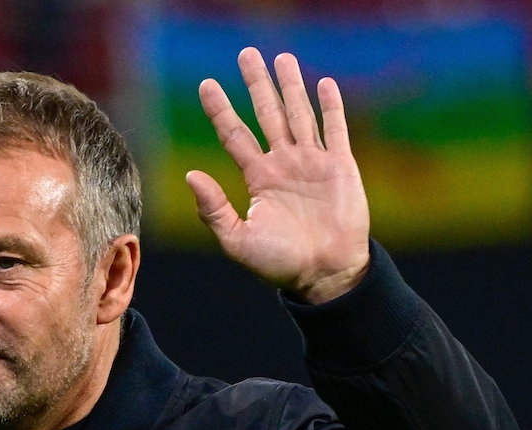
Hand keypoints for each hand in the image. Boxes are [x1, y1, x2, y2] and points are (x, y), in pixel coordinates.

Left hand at [186, 48, 369, 303]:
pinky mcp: (340, 167)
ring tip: (282, 58)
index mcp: (258, 178)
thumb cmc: (278, 263)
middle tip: (247, 54)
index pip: (234, 135)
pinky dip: (331, 107)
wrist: (323, 274)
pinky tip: (324, 84)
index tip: (206, 84)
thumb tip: (191, 175)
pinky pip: (335, 130)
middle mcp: (283, 164)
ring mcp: (312, 163)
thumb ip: (213, 208)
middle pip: (266, 114)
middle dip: (257, 84)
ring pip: (299, 114)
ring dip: (292, 86)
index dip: (221, 110)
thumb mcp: (237, 239)